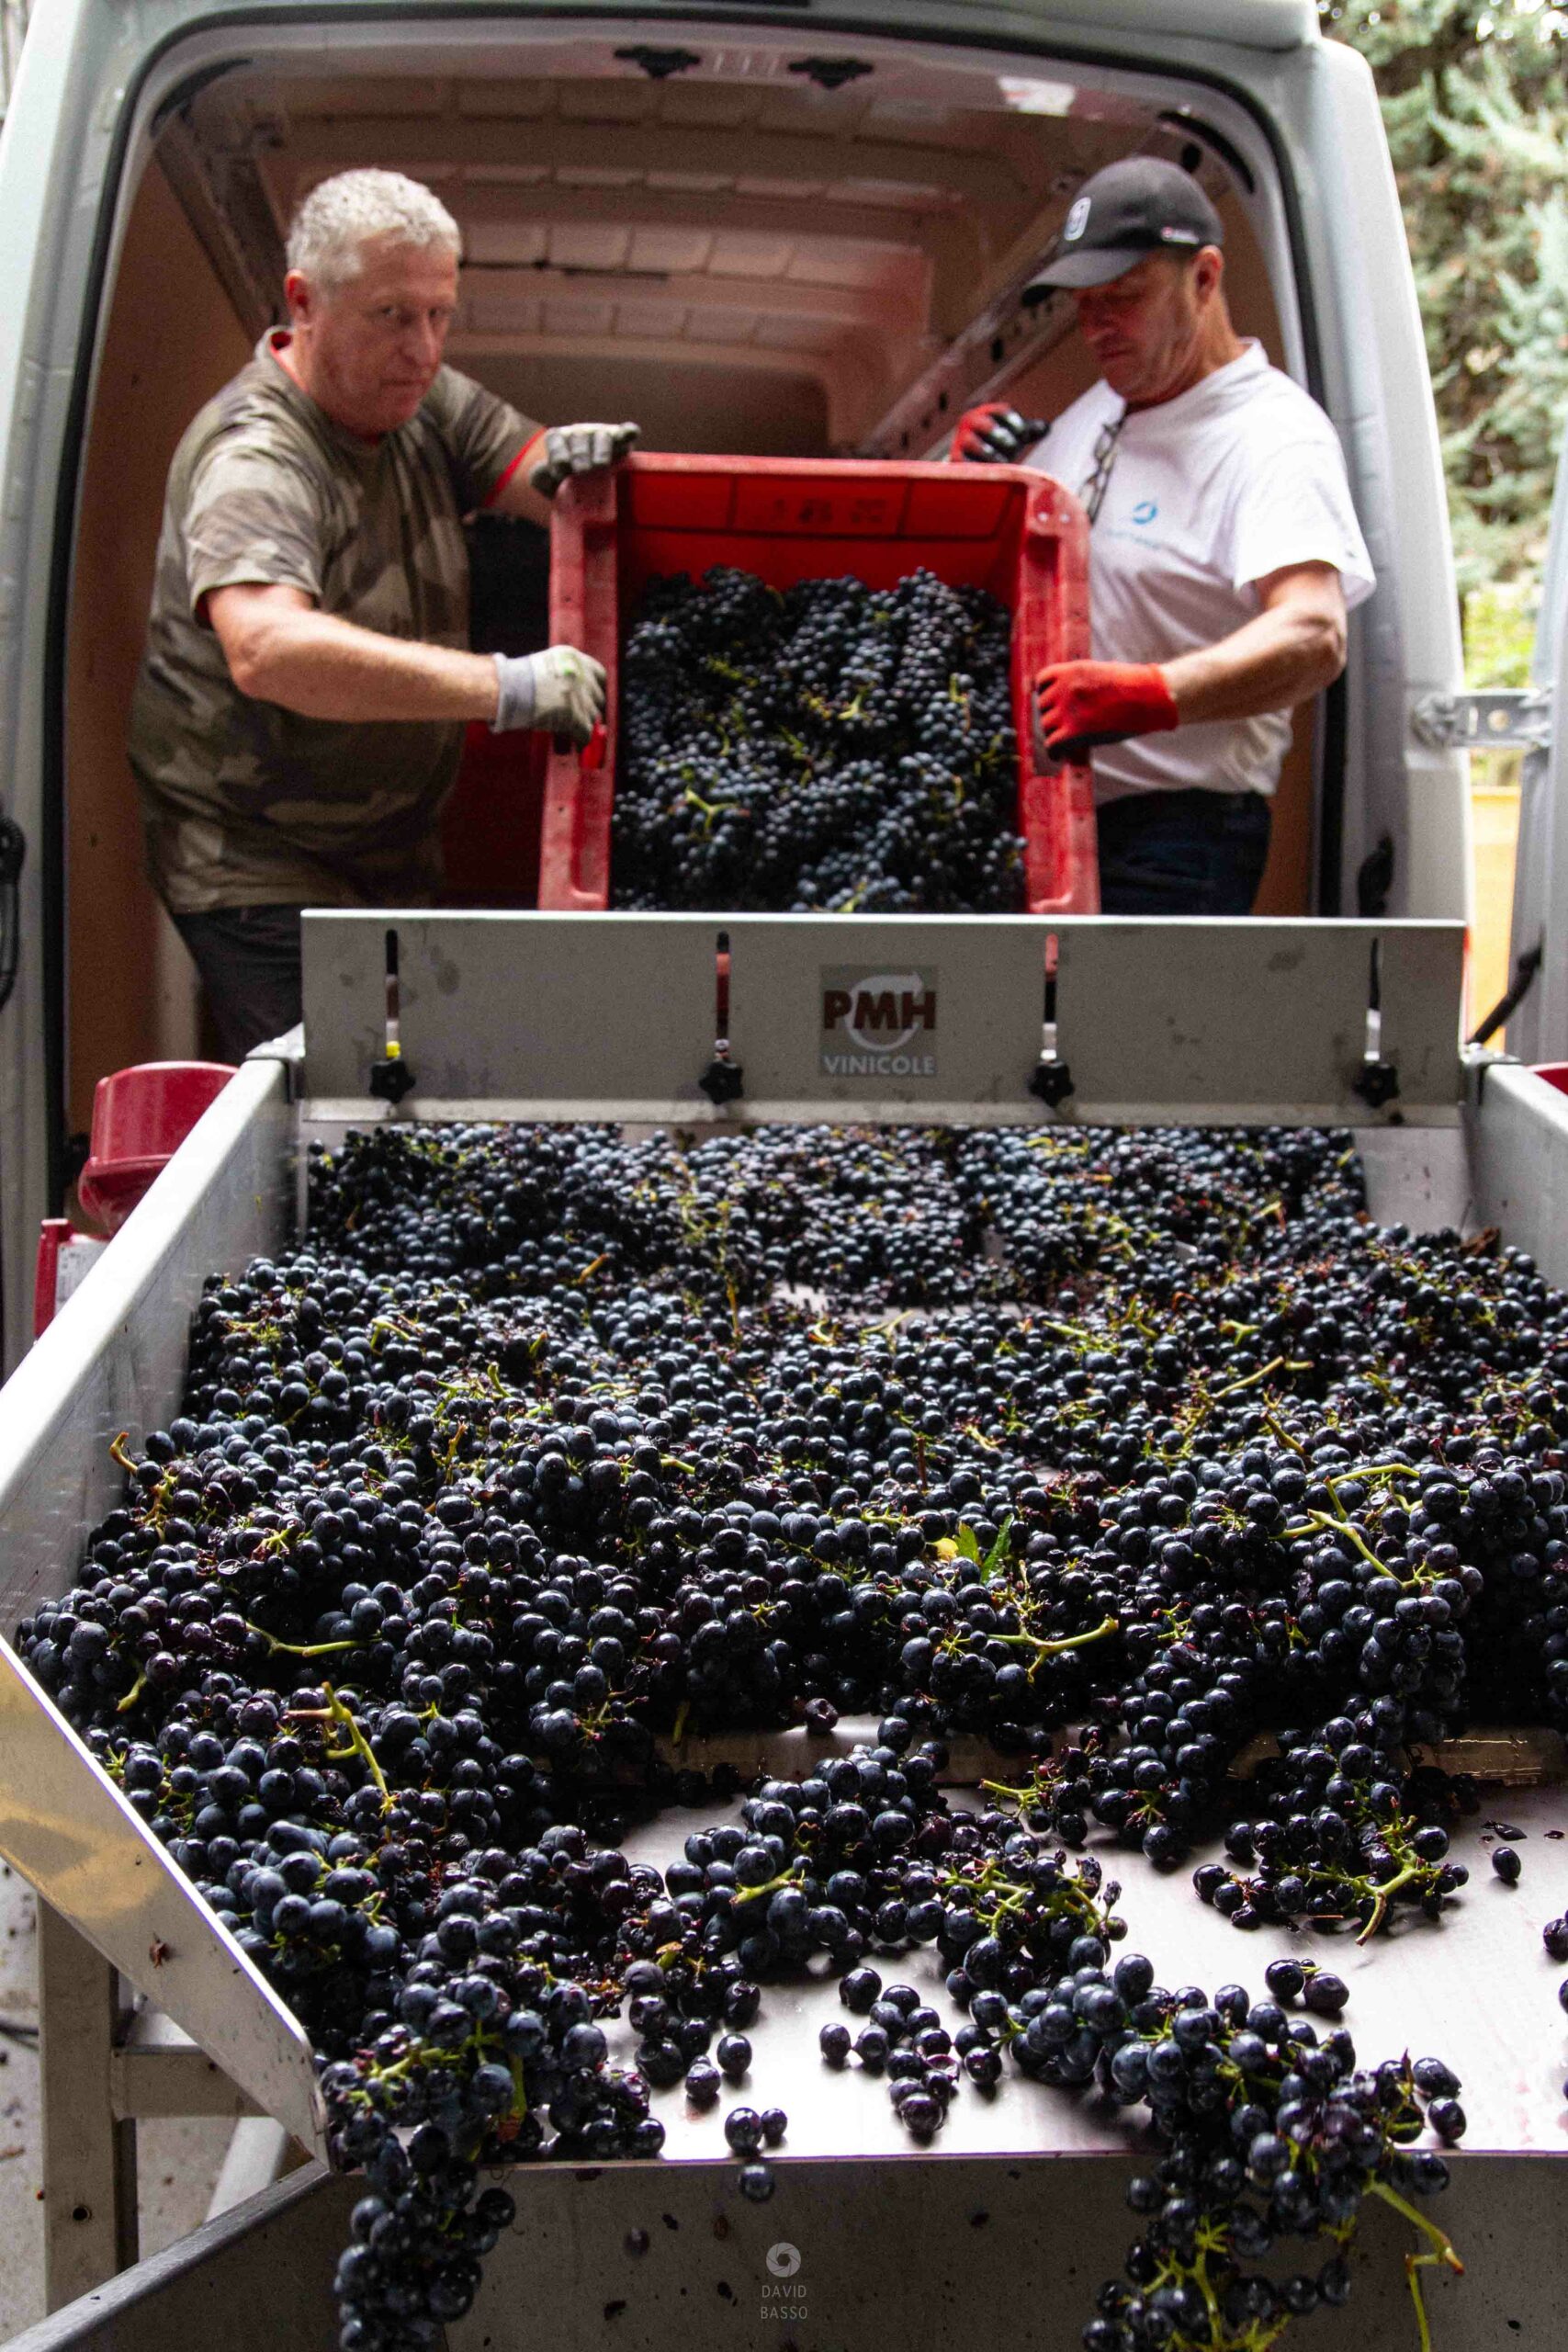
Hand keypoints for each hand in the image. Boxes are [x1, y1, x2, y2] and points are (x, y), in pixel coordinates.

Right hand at [491, 646, 606, 743]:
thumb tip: (574, 695)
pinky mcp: (576, 716)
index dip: (595, 690)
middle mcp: (582, 675)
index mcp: (574, 659)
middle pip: (598, 698)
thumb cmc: (517, 679)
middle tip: (580, 718)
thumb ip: (564, 674)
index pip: (600, 676)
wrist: (509, 688)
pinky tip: (576, 743)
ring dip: (584, 724)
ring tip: (572, 729)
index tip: (590, 699)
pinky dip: (581, 739)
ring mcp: (581, 696)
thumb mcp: (546, 665)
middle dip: (590, 709)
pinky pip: (586, 733)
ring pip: (594, 716)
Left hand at [528, 421, 640, 497]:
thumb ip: (540, 477)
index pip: (555, 441)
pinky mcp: (619, 440)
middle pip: (578, 438)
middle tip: (582, 470)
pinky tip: (631, 433)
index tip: (560, 473)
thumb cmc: (565, 485)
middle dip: (579, 454)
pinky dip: (628, 432)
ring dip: (601, 450)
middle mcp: (578, 434)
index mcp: (559, 440)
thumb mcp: (548, 483)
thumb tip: (545, 468)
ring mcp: (599, 435)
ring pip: (601, 436)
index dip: (557, 455)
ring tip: (600, 465)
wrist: (588, 489)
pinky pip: (625, 432)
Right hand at [949, 403, 1048, 464]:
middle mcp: (971, 420)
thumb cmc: (999, 445)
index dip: (1014, 423)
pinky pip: (964, 462)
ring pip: (975, 444)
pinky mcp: (955, 457)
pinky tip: (990, 471)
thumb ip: (1030, 430)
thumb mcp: (1016, 436)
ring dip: (991, 455)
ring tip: (1002, 462)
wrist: (973, 463)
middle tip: (1013, 448)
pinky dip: (979, 467)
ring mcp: (961, 439)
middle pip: (987, 426)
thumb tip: (1045, 428)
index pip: (1001, 412)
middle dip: (1003, 438)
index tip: (1023, 435)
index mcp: (988, 411)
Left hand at [1034, 660, 1178, 763]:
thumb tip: (1069, 698)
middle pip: (1042, 707)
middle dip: (1051, 717)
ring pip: (1046, 727)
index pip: (1041, 682)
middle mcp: (1066, 688)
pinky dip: (1055, 752)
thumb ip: (1082, 683)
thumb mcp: (1102, 673)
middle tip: (1062, 727)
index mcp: (1072, 670)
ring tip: (1063, 742)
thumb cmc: (1134, 686)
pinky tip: (1061, 755)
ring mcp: (1069, 709)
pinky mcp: (1075, 731)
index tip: (1050, 705)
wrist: (1150, 696)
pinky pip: (1052, 745)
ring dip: (1054, 735)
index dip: (1044, 695)